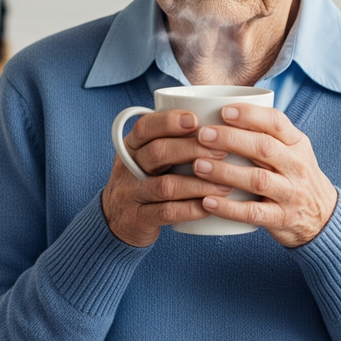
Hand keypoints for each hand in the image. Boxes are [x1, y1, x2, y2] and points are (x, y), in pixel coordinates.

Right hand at [101, 109, 233, 246]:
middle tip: (222, 150)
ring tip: (225, 184)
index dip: (169, 121)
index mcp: (130, 147)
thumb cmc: (144, 182)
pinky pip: (166, 212)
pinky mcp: (137, 219)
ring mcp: (130, 194)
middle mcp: (127, 168)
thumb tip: (213, 121)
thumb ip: (169, 140)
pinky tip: (209, 206)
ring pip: (165, 185)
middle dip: (192, 149)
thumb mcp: (145, 157)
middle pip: (157, 152)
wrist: (115, 221)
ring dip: (198, 184)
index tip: (197, 120)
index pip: (144, 127)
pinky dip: (190, 208)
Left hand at [192, 103, 337, 246]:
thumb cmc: (294, 176)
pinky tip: (207, 201)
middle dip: (231, 139)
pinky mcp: (281, 218)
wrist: (323, 217)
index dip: (250, 115)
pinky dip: (229, 208)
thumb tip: (218, 111)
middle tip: (202, 135)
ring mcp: (291, 194)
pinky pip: (253, 213)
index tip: (223, 110)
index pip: (276, 123)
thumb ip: (265, 134)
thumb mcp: (291, 151)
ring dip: (225, 172)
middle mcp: (297, 167)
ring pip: (257, 180)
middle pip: (264, 148)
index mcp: (297, 144)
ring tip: (198, 165)